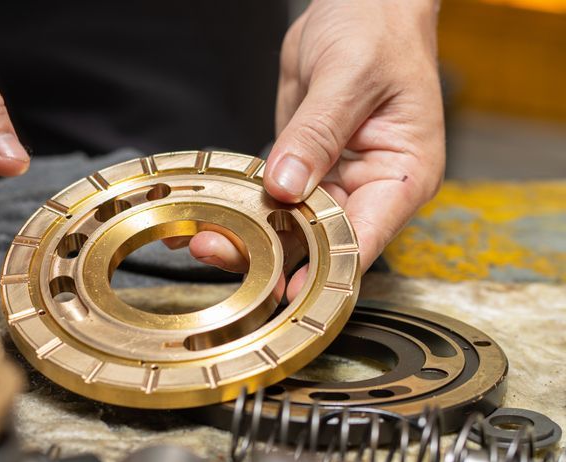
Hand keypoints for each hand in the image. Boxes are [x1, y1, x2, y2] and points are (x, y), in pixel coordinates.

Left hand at [184, 0, 444, 297]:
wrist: (361, 3)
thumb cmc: (378, 29)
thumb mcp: (349, 76)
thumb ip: (317, 133)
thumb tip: (288, 184)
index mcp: (403, 175)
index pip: (365, 237)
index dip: (326, 269)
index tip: (288, 289)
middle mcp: (370, 188)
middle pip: (320, 241)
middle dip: (271, 254)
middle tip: (221, 252)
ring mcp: (335, 182)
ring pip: (290, 228)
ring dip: (249, 237)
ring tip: (204, 241)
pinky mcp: (303, 171)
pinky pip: (272, 201)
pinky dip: (242, 210)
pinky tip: (208, 219)